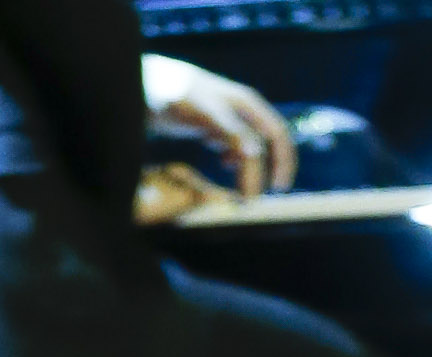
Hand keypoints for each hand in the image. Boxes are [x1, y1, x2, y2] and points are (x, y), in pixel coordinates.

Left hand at [141, 57, 296, 197]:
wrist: (151, 83)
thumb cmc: (176, 94)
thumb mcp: (204, 112)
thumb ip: (229, 131)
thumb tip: (255, 154)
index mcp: (247, 103)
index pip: (275, 134)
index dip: (280, 162)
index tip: (270, 192)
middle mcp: (242, 109)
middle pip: (269, 140)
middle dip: (271, 167)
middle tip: (259, 198)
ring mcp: (228, 116)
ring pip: (251, 145)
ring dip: (251, 168)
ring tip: (243, 191)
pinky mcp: (213, 124)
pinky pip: (234, 143)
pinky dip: (235, 158)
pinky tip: (225, 164)